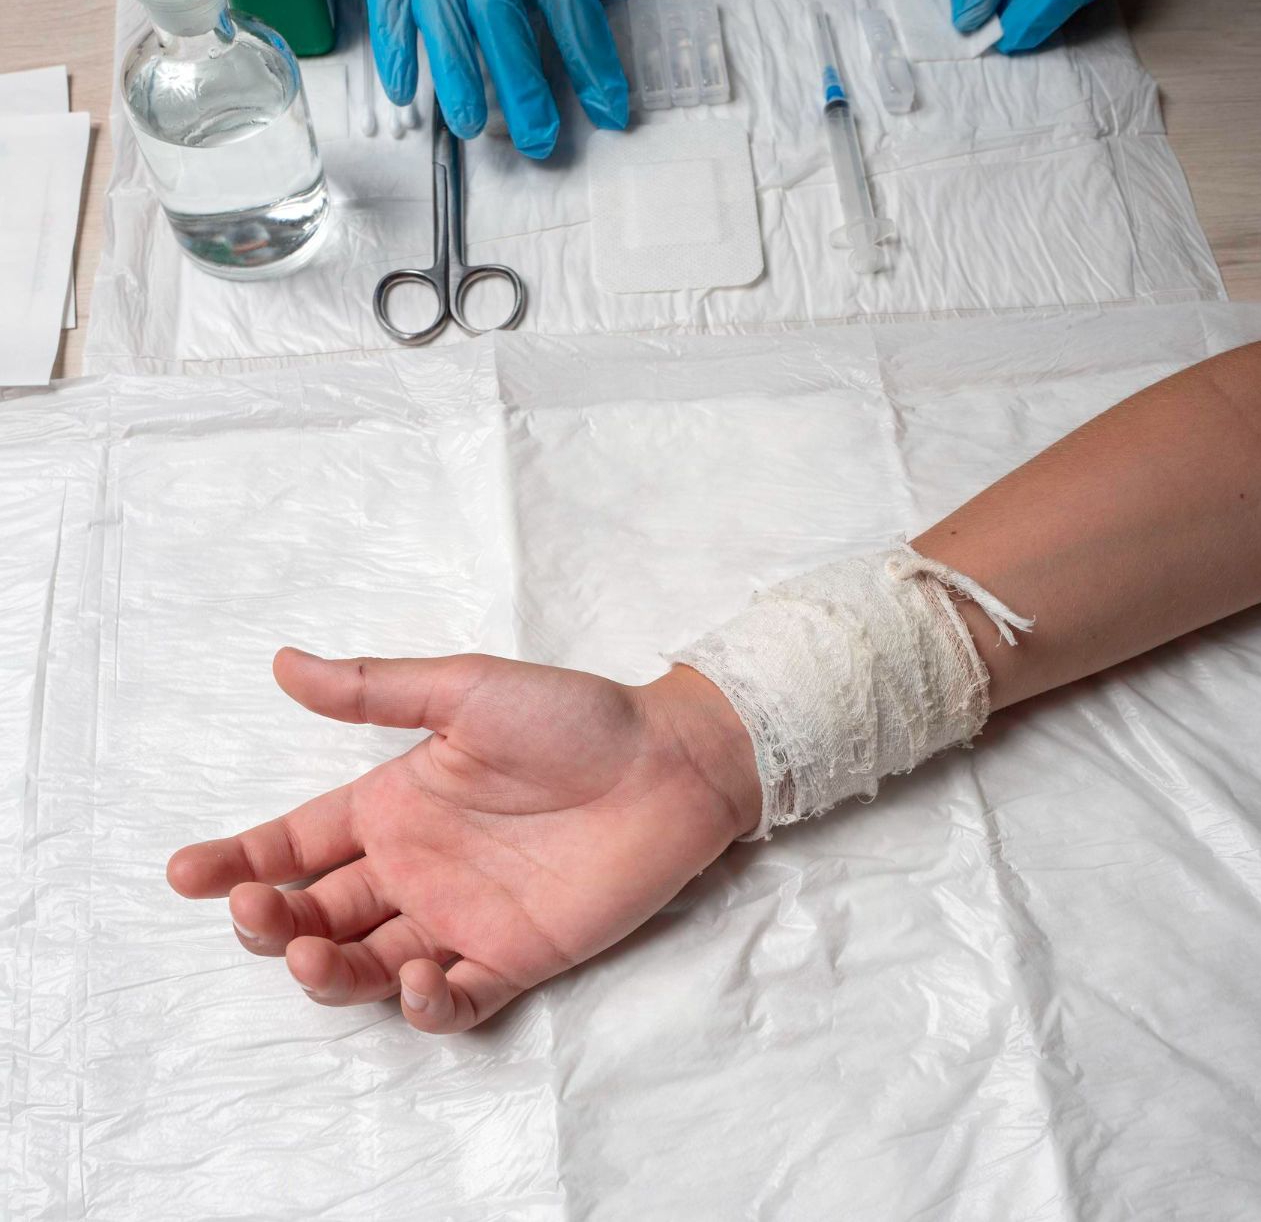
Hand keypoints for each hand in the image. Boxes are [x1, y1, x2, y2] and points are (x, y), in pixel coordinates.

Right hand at [168, 650, 759, 1031]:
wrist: (669, 761)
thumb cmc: (571, 717)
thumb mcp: (466, 691)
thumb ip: (376, 691)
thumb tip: (283, 663)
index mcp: (396, 804)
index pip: (297, 842)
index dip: (239, 859)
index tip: (185, 872)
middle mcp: (416, 867)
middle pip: (317, 911)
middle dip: (269, 920)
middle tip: (252, 911)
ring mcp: (461, 917)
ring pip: (367, 965)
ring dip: (326, 969)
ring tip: (310, 950)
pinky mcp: (513, 957)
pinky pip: (452, 1000)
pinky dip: (424, 1004)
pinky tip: (418, 977)